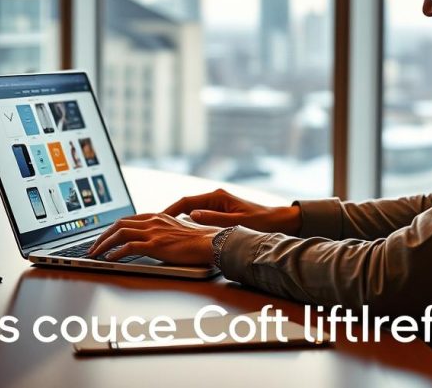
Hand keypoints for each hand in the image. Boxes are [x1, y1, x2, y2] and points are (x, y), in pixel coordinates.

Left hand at [86, 213, 220, 264]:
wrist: (211, 242)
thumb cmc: (199, 239)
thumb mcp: (179, 230)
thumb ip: (165, 231)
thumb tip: (157, 239)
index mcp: (158, 216)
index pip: (128, 219)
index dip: (112, 228)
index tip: (104, 237)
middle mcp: (153, 221)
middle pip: (119, 224)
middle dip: (102, 236)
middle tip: (93, 247)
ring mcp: (153, 232)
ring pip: (119, 234)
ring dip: (103, 244)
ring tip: (95, 254)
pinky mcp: (155, 245)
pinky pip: (128, 247)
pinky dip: (115, 253)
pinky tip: (109, 259)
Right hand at [163, 188, 301, 234]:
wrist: (278, 220)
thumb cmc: (260, 221)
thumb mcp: (236, 222)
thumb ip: (213, 219)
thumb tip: (191, 216)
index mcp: (217, 197)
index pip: (186, 201)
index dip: (169, 210)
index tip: (156, 219)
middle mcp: (215, 198)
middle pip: (185, 205)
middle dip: (169, 215)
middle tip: (153, 226)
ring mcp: (217, 204)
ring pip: (190, 210)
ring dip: (177, 219)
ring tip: (163, 230)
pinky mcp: (220, 211)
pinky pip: (198, 215)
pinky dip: (188, 222)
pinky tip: (182, 232)